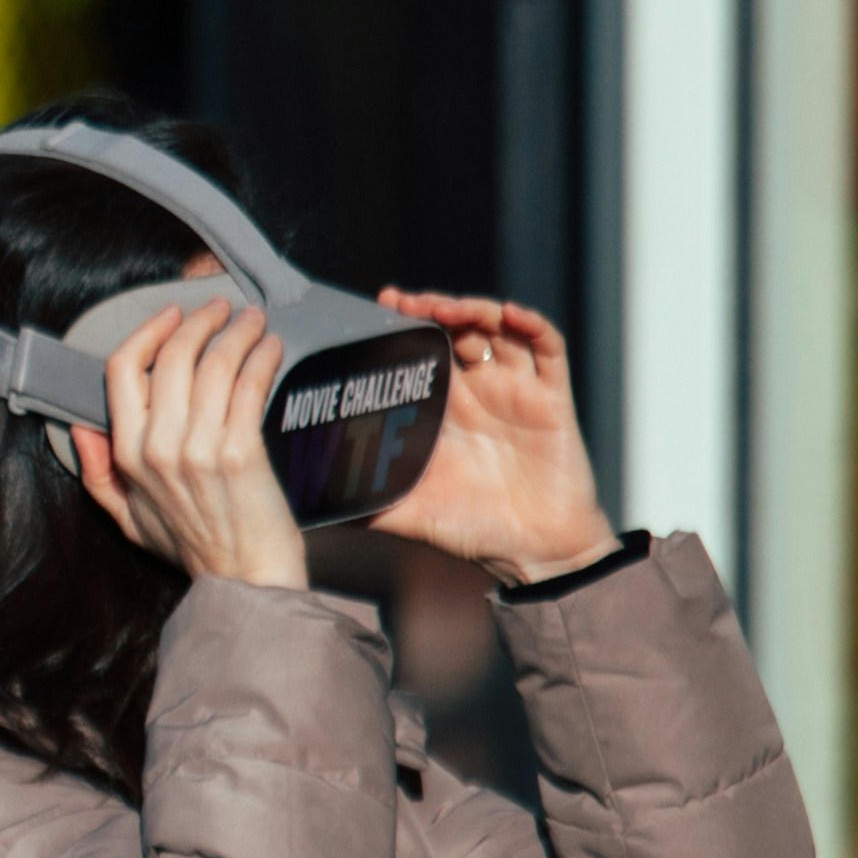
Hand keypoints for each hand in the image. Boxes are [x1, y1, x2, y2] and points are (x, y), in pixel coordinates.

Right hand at [69, 297, 306, 593]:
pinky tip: (271, 348)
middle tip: (220, 309)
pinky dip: (261, 357)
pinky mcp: (242, 452)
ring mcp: (200, 449)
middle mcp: (159, 446)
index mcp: (128, 454)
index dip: (148, 332)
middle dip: (199, 321)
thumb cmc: (193, 547)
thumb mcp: (129, 518)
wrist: (246, 579)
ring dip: (236, 332)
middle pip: (171, 357)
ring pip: (213, 364)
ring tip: (250, 321)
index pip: (122, 370)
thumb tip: (81, 429)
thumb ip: (99, 473)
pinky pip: (248, 386)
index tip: (172, 316)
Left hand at [364, 293, 616, 586]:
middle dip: (432, 308)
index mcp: (445, 408)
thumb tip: (305, 505)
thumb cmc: (472, 530)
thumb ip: (361, 501)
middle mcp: (479, 390)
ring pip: (498, 328)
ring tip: (448, 308)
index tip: (378, 307)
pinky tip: (510, 315)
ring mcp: (516, 389)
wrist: (534, 554)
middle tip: (404, 302)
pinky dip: (532, 325)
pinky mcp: (552, 398)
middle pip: (457, 329)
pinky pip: (548, 349)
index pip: (422, 351)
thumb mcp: (406, 512)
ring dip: (474, 309)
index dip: (403, 325)